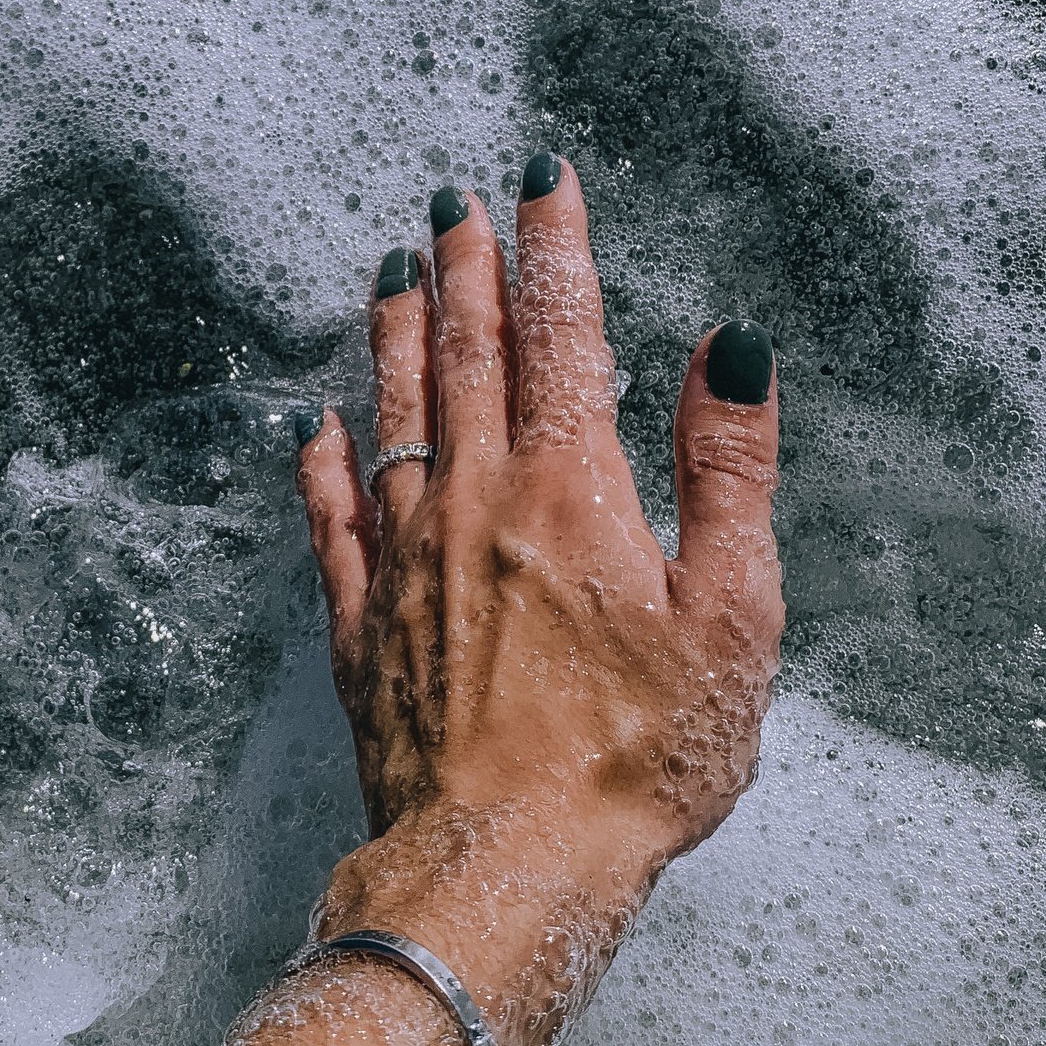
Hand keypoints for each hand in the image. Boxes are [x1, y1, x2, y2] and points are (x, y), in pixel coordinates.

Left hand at [294, 156, 782, 1012]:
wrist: (506, 865)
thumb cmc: (637, 757)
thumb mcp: (730, 614)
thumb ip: (727, 470)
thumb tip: (728, 347)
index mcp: (571, 491)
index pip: (563, 334)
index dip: (554, 248)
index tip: (541, 179)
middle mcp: (475, 504)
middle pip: (467, 356)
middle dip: (463, 267)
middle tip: (451, 200)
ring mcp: (407, 564)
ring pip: (394, 416)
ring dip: (395, 337)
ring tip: (388, 272)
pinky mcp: (364, 630)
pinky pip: (334, 521)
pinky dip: (324, 463)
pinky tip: (315, 426)